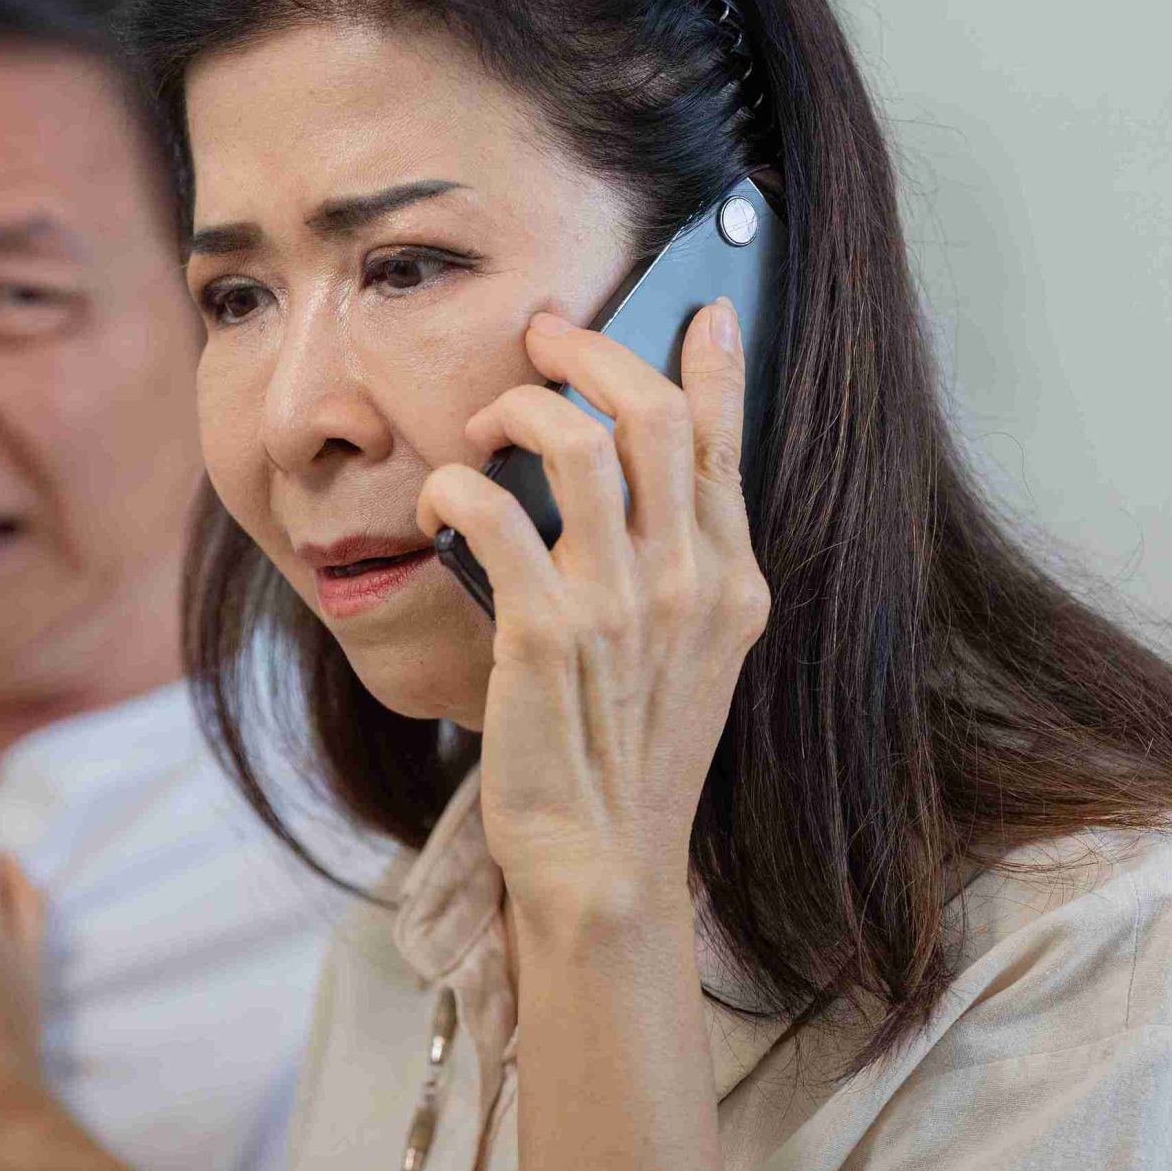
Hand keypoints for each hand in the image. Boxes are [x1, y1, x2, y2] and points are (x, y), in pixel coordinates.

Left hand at [416, 301, 770, 921]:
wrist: (604, 864)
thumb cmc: (630, 756)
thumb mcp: (688, 655)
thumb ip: (681, 567)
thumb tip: (640, 473)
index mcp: (731, 584)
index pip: (724, 441)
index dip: (709, 363)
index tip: (701, 306)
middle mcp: (687, 584)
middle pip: (649, 414)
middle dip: (588, 351)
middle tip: (544, 337)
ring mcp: (618, 607)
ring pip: (571, 443)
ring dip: (513, 409)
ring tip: (482, 425)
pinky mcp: (544, 634)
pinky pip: (491, 512)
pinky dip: (454, 485)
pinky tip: (440, 498)